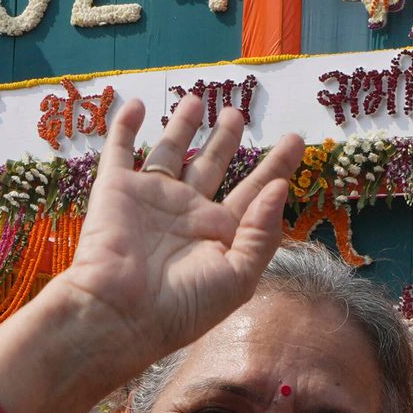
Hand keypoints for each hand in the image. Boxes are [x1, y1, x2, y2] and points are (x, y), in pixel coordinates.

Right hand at [29, 95, 303, 392]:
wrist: (119, 313)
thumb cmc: (182, 306)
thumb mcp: (238, 278)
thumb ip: (261, 232)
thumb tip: (279, 187)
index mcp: (219, 235)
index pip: (253, 192)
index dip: (276, 167)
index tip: (295, 140)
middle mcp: (187, 213)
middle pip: (213, 165)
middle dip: (226, 139)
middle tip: (238, 113)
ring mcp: (152, 199)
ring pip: (171, 151)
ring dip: (183, 126)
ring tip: (198, 99)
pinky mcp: (116, 189)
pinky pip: (121, 151)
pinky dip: (125, 127)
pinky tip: (136, 105)